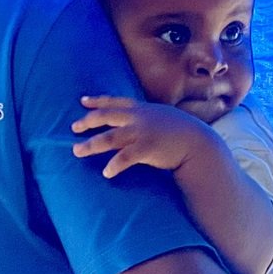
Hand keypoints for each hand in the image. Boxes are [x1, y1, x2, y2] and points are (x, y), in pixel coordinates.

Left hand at [71, 96, 214, 178]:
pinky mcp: (147, 148)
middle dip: (87, 122)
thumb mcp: (162, 117)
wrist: (198, 142)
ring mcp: (142, 132)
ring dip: (91, 145)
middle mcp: (138, 118)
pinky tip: (106, 172)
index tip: (83, 101)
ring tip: (77, 151)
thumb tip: (134, 122)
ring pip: (109, 137)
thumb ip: (146, 118)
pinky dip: (114, 165)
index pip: (114, 102)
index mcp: (141, 109)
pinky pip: (125, 157)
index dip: (97, 101)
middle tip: (74, 127)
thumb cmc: (180, 132)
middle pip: (105, 117)